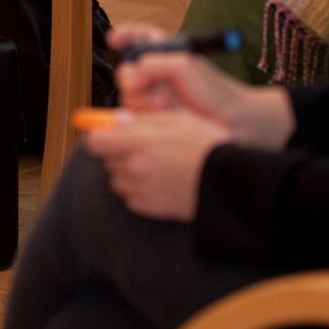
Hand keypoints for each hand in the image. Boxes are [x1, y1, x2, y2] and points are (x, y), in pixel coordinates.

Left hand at [84, 109, 230, 221]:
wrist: (233, 182)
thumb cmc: (210, 146)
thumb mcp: (179, 119)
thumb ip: (144, 120)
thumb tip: (117, 120)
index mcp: (139, 143)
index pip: (95, 141)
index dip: (100, 136)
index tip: (108, 133)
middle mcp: (135, 168)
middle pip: (106, 161)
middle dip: (117, 153)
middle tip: (141, 147)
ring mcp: (142, 191)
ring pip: (117, 181)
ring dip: (126, 173)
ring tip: (153, 165)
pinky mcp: (151, 209)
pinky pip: (131, 199)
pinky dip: (138, 191)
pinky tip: (159, 182)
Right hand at [109, 24, 294, 148]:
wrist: (234, 125)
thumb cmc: (218, 93)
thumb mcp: (185, 66)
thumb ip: (154, 63)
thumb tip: (134, 74)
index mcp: (166, 54)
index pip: (139, 38)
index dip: (124, 35)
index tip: (114, 40)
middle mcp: (158, 75)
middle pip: (127, 70)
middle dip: (132, 78)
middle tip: (144, 85)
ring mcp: (155, 97)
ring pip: (129, 95)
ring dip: (143, 99)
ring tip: (166, 106)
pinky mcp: (155, 119)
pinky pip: (136, 115)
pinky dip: (145, 114)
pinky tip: (165, 116)